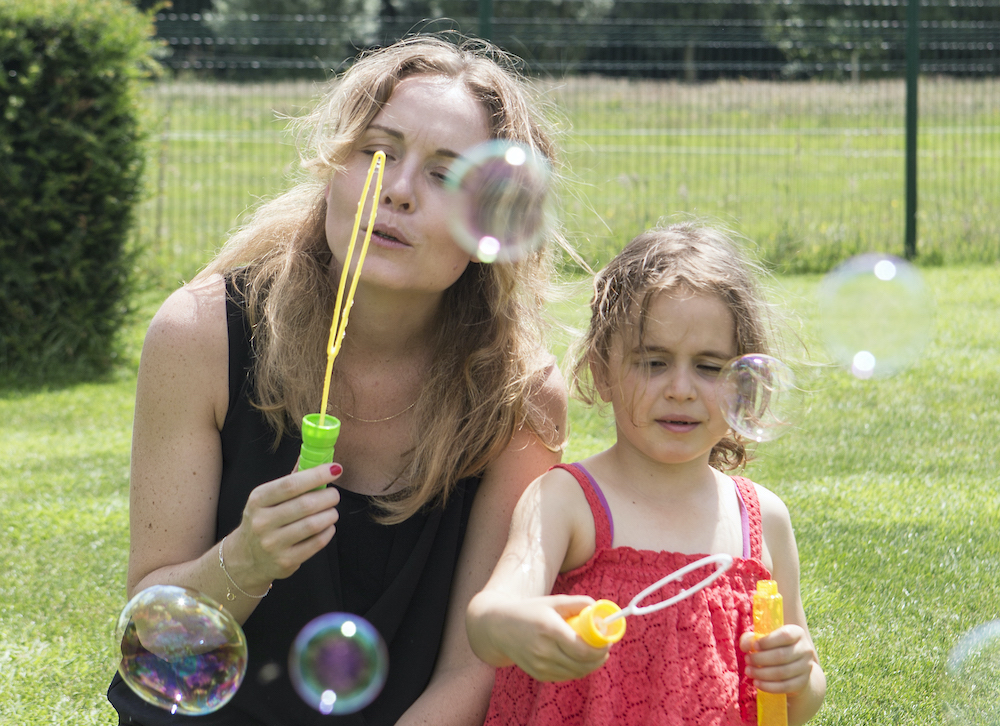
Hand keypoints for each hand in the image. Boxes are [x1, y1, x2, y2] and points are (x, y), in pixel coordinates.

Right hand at [225, 463, 342, 590]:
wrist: (246, 557)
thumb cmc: (263, 519)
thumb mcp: (267, 498)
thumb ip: (291, 479)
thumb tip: (317, 456)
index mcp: (258, 500)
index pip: (290, 484)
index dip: (316, 475)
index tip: (335, 469)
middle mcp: (262, 522)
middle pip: (305, 505)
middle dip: (328, 496)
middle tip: (334, 494)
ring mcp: (273, 544)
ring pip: (313, 524)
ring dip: (330, 514)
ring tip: (331, 511)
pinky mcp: (285, 561)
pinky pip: (316, 543)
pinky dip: (328, 532)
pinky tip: (327, 526)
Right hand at [472, 593, 611, 681]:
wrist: (498, 627)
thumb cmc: (529, 611)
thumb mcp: (552, 601)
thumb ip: (577, 603)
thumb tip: (598, 608)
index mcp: (549, 629)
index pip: (582, 649)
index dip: (600, 649)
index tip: (608, 642)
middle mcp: (544, 650)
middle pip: (581, 664)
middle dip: (599, 659)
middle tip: (605, 649)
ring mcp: (540, 665)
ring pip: (575, 673)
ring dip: (590, 666)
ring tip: (594, 654)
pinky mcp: (538, 674)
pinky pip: (565, 676)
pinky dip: (576, 670)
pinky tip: (578, 660)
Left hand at [739, 625, 816, 695]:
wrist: (794, 667)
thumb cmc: (774, 648)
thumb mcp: (765, 639)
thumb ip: (751, 639)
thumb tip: (745, 646)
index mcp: (797, 633)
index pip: (785, 635)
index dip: (768, 641)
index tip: (754, 646)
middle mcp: (805, 649)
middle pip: (782, 655)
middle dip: (760, 659)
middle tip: (747, 660)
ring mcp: (807, 667)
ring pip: (783, 672)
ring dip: (762, 673)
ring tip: (748, 671)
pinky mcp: (803, 682)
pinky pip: (785, 687)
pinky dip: (768, 686)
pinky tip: (756, 683)